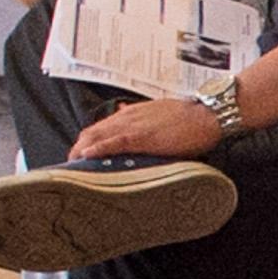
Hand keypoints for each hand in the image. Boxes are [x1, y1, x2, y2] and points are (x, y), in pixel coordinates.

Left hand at [68, 95, 229, 164]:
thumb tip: (125, 115)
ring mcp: (131, 126)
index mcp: (131, 114)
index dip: (87, 141)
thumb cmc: (189, 117)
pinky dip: (95, 149)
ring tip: (72, 165)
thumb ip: (140, 117)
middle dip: (78, 148)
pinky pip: (111, 143)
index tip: (80, 155)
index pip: (100, 127)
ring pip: (96, 136)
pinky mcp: (140, 137)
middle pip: (91, 131)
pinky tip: (85, 157)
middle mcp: (126, 117)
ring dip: (81, 150)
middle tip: (71, 165)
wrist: (206, 115)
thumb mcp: (159, 113)